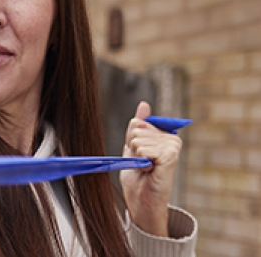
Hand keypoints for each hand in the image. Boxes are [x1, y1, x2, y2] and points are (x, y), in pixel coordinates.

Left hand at [119, 102, 181, 236]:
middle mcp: (171, 138)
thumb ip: (138, 126)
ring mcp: (172, 147)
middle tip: (141, 163)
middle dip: (132, 148)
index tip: (139, 154)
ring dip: (136, 156)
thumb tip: (144, 104)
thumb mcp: (132, 147)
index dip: (131, 139)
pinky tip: (149, 170)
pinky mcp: (171, 157)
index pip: (138, 122)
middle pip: (136, 129)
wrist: (141, 200)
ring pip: (138, 139)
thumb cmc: (137, 176)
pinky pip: (144, 149)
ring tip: (145, 168)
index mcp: (163, 134)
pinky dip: (141, 161)